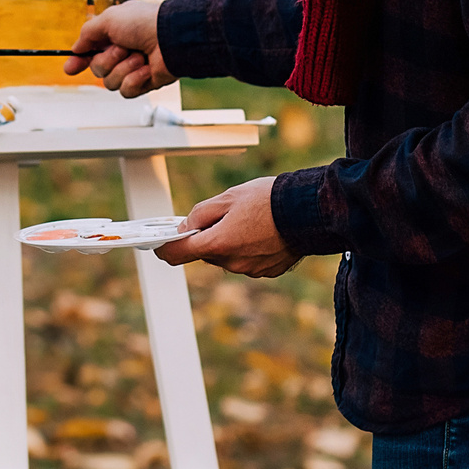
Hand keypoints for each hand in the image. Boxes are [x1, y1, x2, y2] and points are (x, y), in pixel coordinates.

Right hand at [64, 0, 174, 97]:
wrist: (172, 37)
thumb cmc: (143, 23)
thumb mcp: (108, 20)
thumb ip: (88, 33)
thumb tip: (76, 48)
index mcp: (113, 36)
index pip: (89, 53)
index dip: (78, 61)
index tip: (70, 68)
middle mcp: (122, 53)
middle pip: (97, 70)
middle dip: (108, 60)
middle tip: (123, 48)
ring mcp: (133, 69)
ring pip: (110, 82)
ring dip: (124, 69)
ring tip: (140, 57)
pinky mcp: (145, 83)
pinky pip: (127, 91)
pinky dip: (135, 79)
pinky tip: (147, 69)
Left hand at [157, 177, 300, 277]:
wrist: (309, 211)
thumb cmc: (269, 200)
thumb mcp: (227, 197)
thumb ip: (200, 214)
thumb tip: (185, 228)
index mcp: (217, 243)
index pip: (179, 254)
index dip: (165, 248)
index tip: (159, 244)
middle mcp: (231, 262)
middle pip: (206, 253)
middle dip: (208, 237)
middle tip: (221, 216)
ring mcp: (250, 269)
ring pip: (227, 257)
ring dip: (229, 243)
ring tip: (249, 220)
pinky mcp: (267, 271)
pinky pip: (247, 261)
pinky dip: (248, 248)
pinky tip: (262, 231)